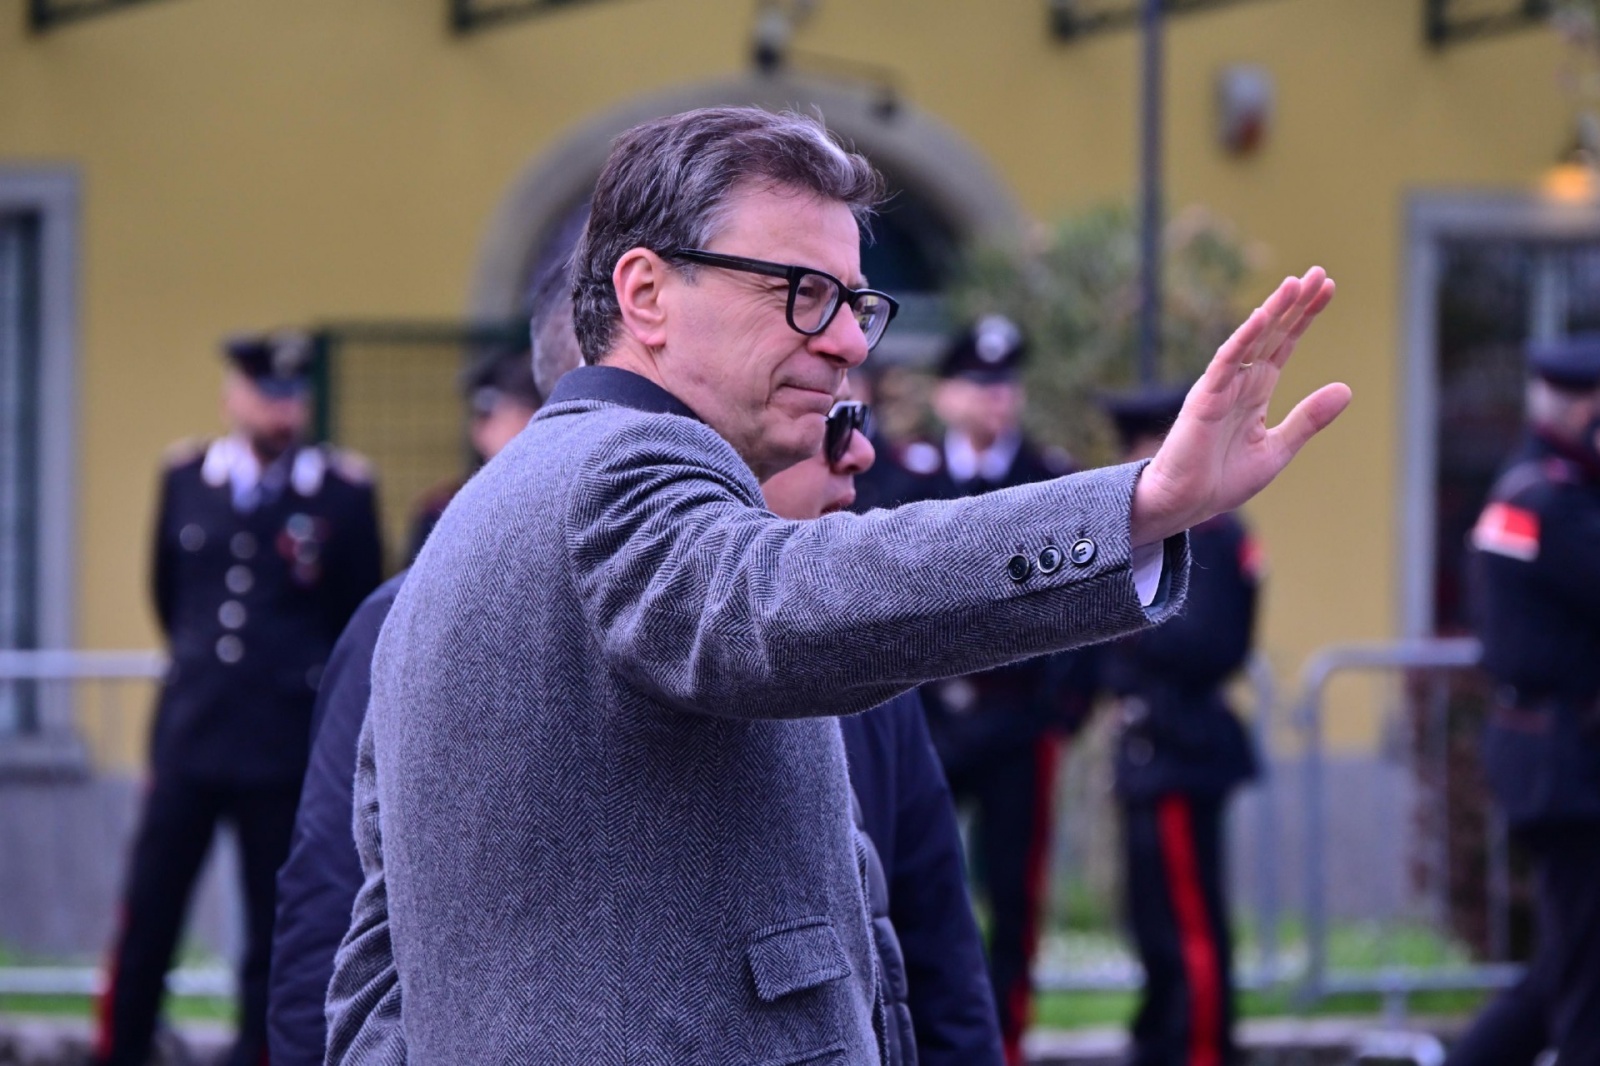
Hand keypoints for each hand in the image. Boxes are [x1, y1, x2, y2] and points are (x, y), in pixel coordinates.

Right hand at [1130, 267, 1350, 545]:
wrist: (1184, 505)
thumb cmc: (1222, 480)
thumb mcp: (1277, 449)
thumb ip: (1308, 419)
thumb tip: (1346, 389)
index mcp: (1255, 391)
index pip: (1284, 344)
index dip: (1304, 317)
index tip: (1327, 288)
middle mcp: (1238, 382)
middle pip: (1271, 333)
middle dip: (1294, 304)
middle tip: (1317, 273)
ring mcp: (1220, 388)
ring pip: (1249, 341)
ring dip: (1271, 311)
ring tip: (1294, 283)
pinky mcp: (1204, 400)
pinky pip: (1224, 364)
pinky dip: (1241, 340)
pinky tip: (1260, 318)